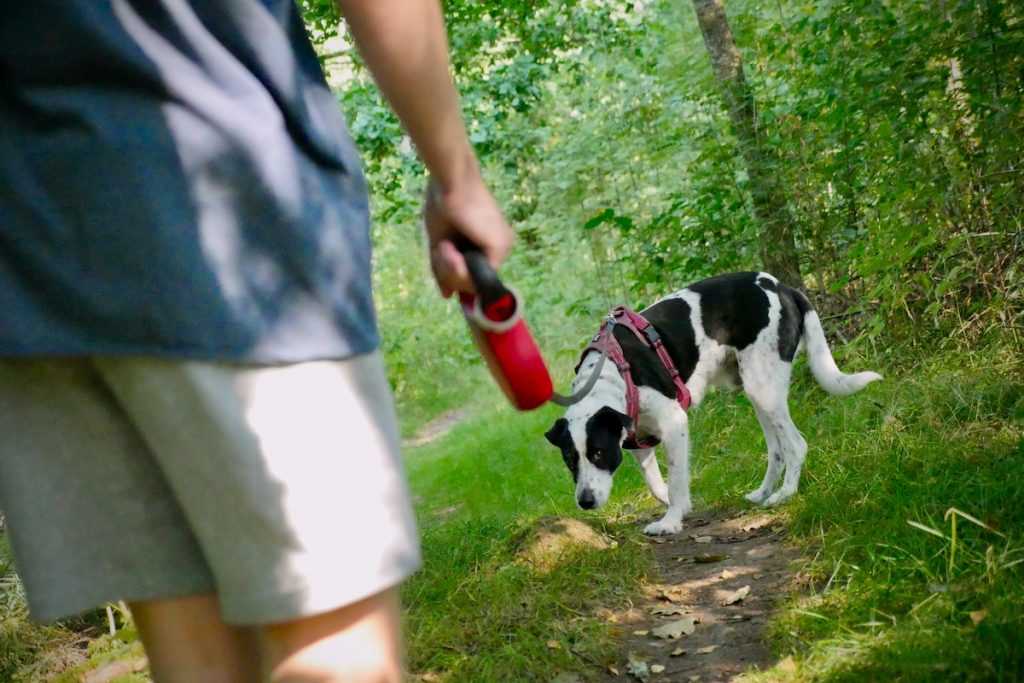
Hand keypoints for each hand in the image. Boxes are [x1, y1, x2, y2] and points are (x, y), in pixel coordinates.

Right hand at [423, 175, 514, 297]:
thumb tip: (447, 296)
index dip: (454, 275)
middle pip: (472, 282)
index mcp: (489, 244)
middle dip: (449, 272)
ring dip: (450, 269)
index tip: (441, 257)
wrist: (450, 181)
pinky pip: (474, 277)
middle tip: (441, 248)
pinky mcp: (499, 248)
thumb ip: (445, 270)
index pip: (473, 276)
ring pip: (473, 283)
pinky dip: (456, 267)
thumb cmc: (443, 203)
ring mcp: (503, 248)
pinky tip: (450, 246)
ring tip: (444, 244)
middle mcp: (501, 248)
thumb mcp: (440, 244)